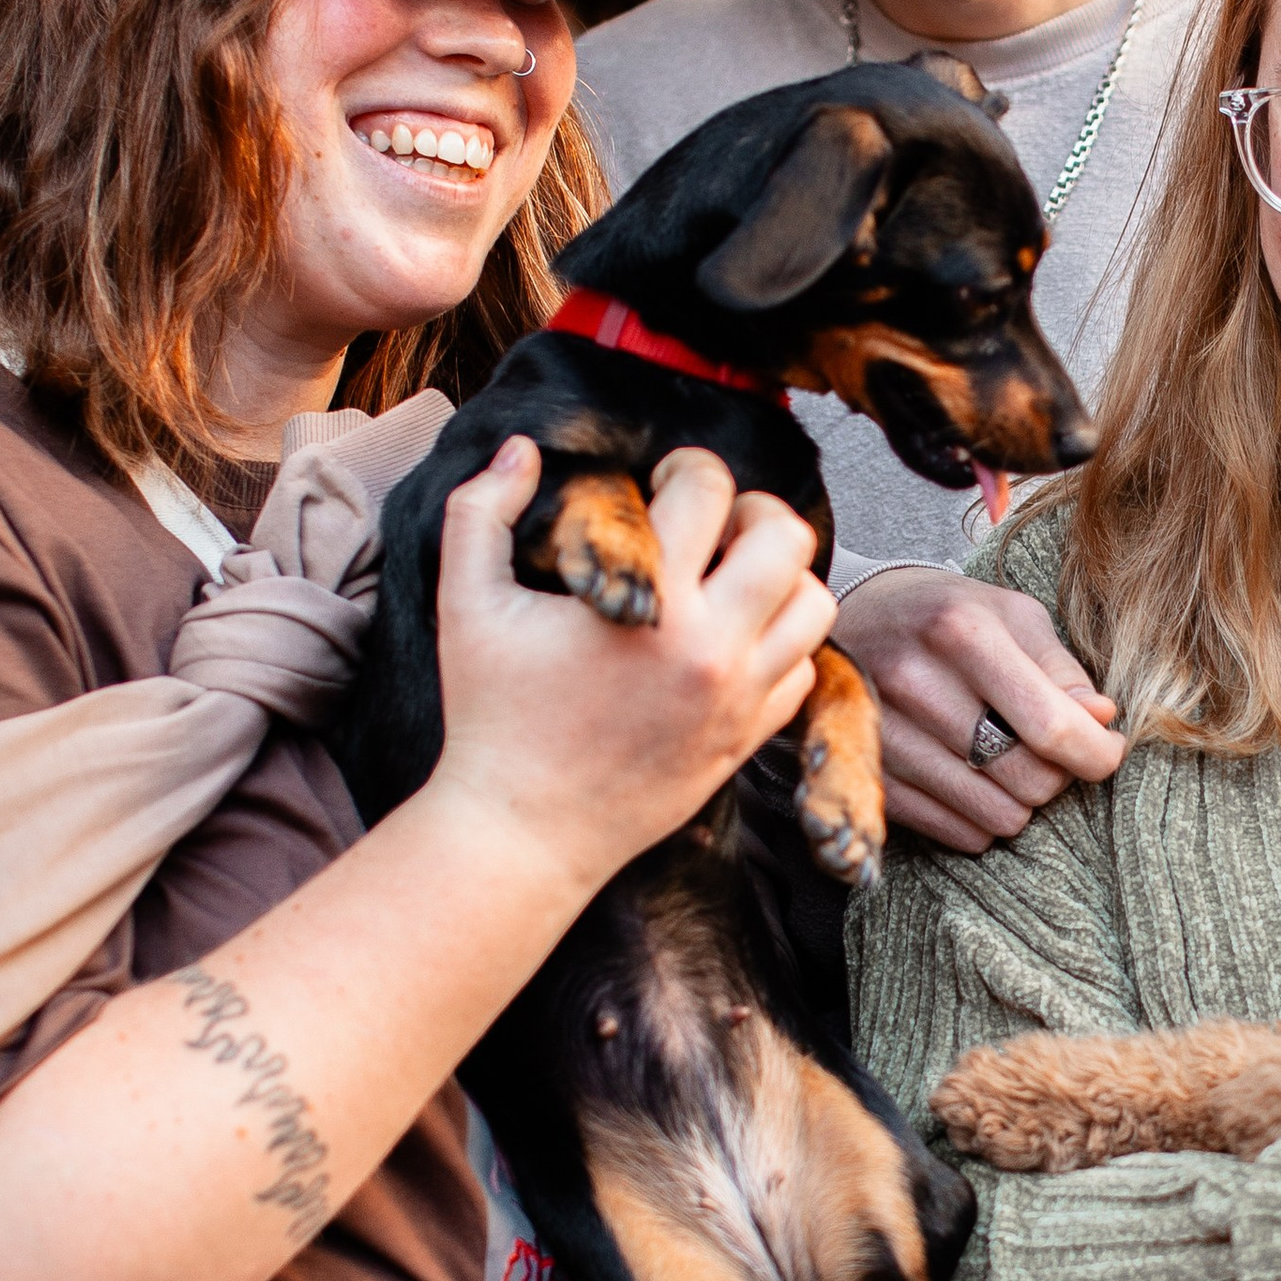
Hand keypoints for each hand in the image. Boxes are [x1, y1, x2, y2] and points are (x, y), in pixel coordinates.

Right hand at [431, 439, 832, 892]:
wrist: (522, 832)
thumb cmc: (490, 715)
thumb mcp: (466, 602)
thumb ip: (483, 509)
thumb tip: (520, 448)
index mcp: (648, 601)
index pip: (710, 490)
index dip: (686, 469)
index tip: (662, 488)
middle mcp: (710, 646)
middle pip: (787, 538)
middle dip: (753, 513)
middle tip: (713, 526)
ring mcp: (737, 697)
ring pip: (814, 604)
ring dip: (779, 579)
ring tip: (731, 581)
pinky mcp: (745, 738)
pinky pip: (805, 670)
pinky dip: (781, 644)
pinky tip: (731, 641)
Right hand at [833, 566, 1123, 851]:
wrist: (855, 621)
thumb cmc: (949, 616)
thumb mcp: (1012, 617)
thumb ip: (1062, 670)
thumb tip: (1103, 720)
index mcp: (961, 631)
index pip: (1051, 725)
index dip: (1097, 753)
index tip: (1106, 751)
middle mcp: (915, 683)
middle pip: (1028, 780)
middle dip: (1056, 775)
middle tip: (1048, 751)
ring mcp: (884, 736)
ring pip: (996, 816)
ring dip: (1019, 800)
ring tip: (1008, 762)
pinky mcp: (870, 777)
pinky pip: (957, 833)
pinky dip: (980, 818)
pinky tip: (975, 780)